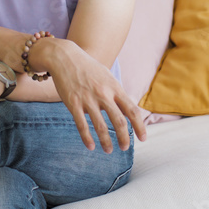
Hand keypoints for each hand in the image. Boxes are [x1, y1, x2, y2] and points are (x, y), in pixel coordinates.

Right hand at [36, 36, 146, 152]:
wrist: (65, 57)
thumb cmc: (89, 69)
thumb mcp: (108, 77)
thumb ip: (118, 94)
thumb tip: (129, 111)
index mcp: (115, 88)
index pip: (132, 110)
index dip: (139, 126)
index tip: (143, 139)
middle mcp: (104, 94)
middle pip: (119, 121)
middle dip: (124, 138)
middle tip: (125, 148)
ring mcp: (88, 99)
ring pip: (100, 126)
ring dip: (106, 142)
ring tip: (109, 151)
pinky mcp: (73, 103)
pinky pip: (82, 124)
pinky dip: (87, 138)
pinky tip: (91, 147)